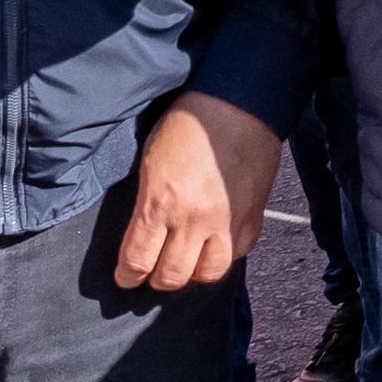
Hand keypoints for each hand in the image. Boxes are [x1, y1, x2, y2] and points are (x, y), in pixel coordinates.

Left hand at [115, 93, 279, 291]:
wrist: (239, 103)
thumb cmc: (188, 126)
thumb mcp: (151, 164)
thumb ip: (147, 204)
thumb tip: (145, 235)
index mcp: (161, 204)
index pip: (138, 261)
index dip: (127, 276)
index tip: (126, 276)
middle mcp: (195, 219)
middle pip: (172, 276)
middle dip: (158, 278)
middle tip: (155, 268)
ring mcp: (228, 220)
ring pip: (209, 273)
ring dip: (194, 271)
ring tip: (189, 259)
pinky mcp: (254, 215)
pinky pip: (238, 253)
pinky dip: (224, 254)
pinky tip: (216, 242)